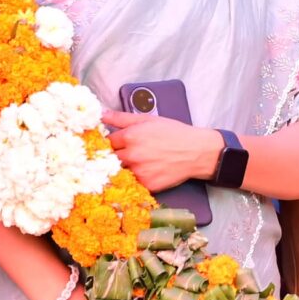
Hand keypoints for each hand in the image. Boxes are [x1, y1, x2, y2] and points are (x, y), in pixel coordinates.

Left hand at [99, 111, 221, 191]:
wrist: (196, 151)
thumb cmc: (174, 133)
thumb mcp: (148, 119)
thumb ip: (122, 118)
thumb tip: (101, 115)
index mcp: (130, 136)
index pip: (107, 142)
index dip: (111, 143)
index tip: (117, 144)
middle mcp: (132, 155)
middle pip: (110, 158)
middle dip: (116, 156)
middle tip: (129, 154)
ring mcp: (139, 172)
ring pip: (121, 172)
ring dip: (126, 168)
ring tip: (139, 163)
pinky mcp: (147, 185)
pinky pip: (134, 183)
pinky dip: (137, 178)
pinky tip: (148, 171)